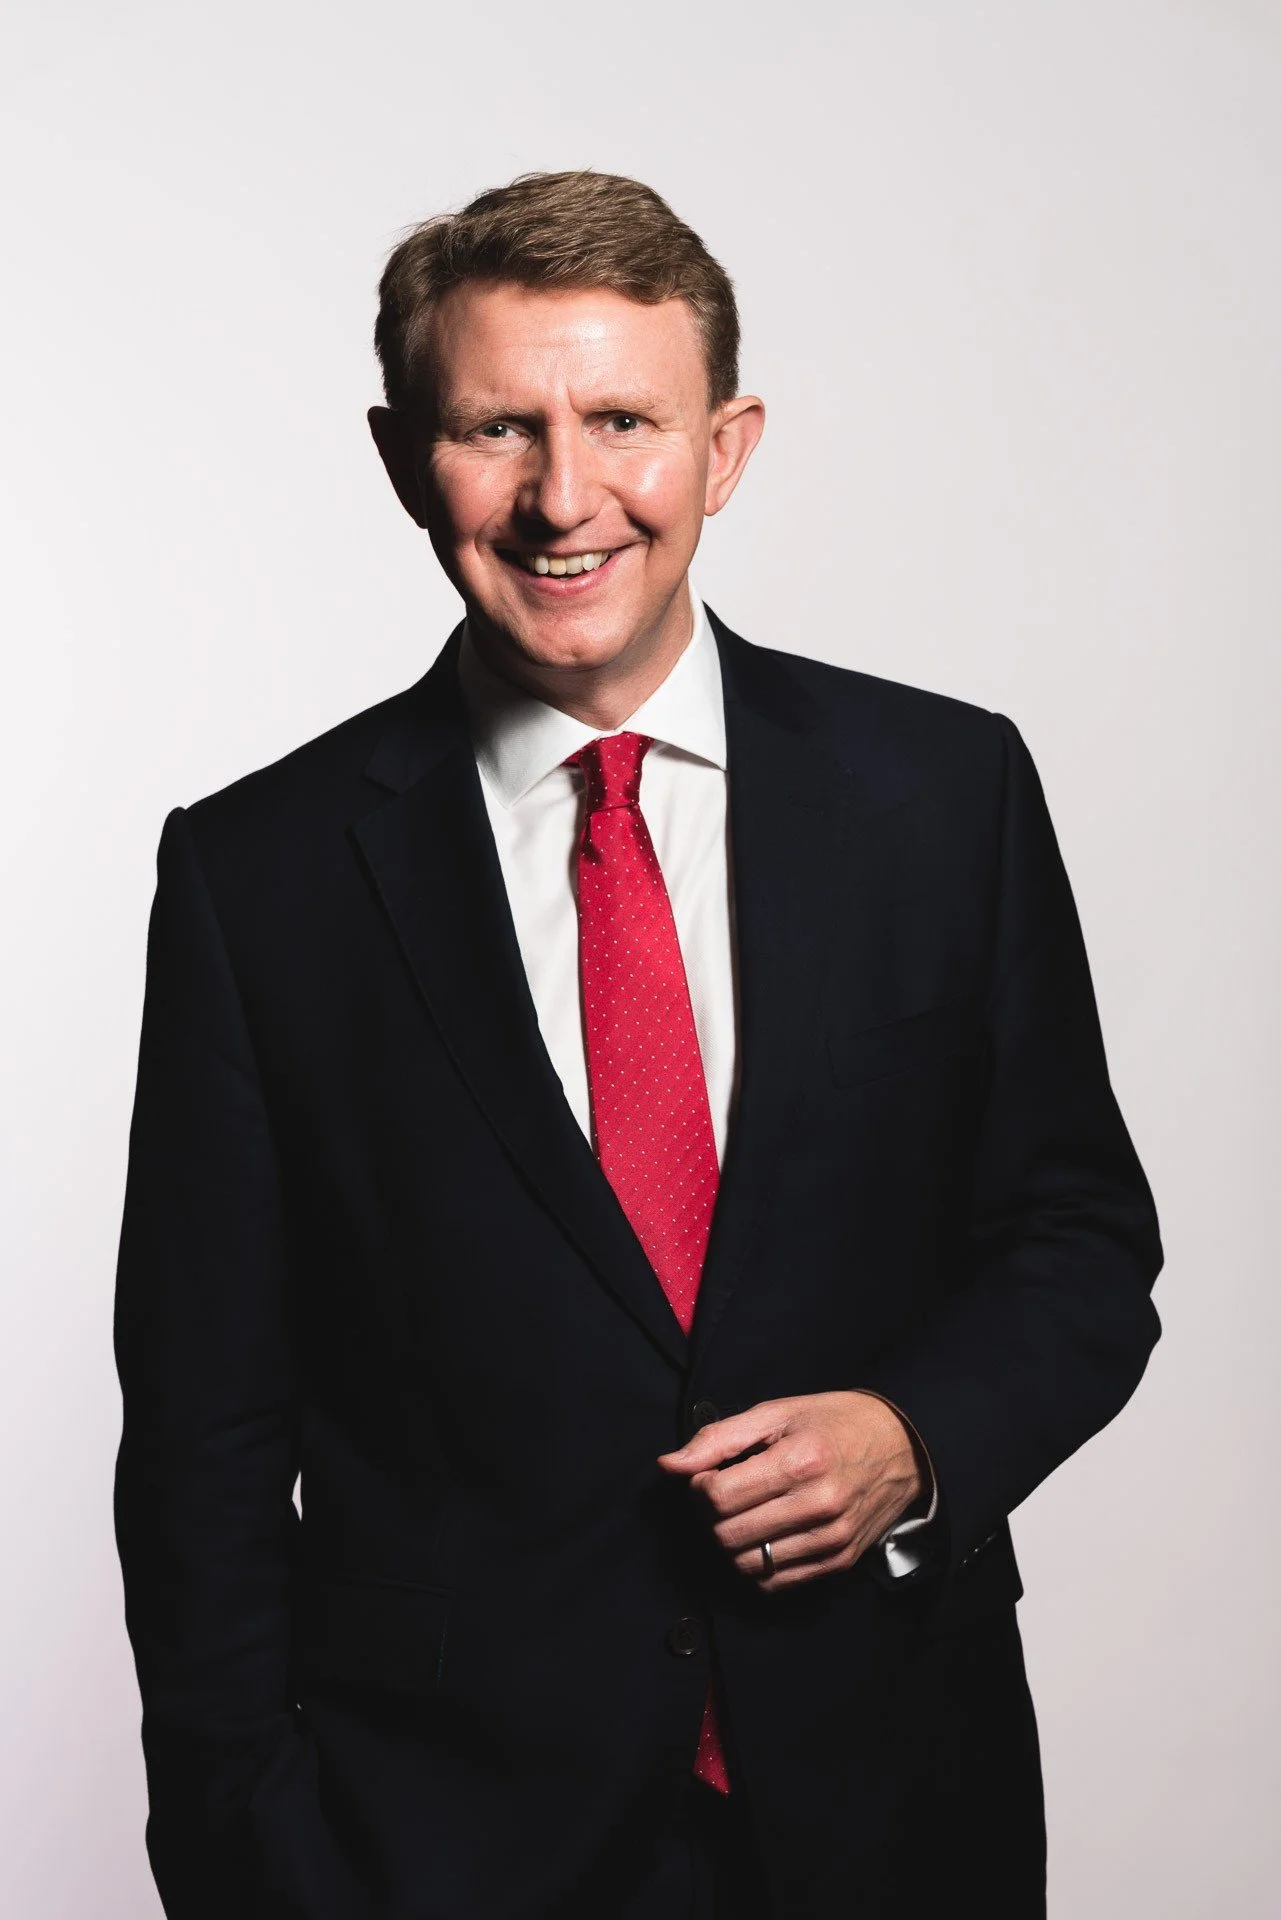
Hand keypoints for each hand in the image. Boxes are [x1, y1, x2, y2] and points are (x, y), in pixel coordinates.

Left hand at [657, 1391, 927, 1589]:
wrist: (902, 1448)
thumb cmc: (832, 1423)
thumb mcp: (776, 1414)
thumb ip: (718, 1439)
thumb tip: (667, 1466)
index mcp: (801, 1460)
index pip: (718, 1497)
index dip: (698, 1487)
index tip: (708, 1475)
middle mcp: (819, 1505)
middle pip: (727, 1535)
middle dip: (710, 1516)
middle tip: (722, 1495)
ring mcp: (831, 1539)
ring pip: (747, 1564)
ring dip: (731, 1543)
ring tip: (744, 1514)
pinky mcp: (838, 1562)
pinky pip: (775, 1584)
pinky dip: (758, 1564)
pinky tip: (764, 1535)